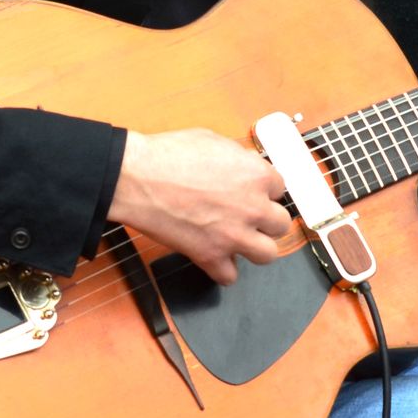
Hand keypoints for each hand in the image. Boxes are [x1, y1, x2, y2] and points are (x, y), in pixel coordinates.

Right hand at [108, 128, 288, 285]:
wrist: (137, 178)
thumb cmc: (169, 155)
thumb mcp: (214, 141)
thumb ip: (239, 159)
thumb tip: (246, 166)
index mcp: (257, 176)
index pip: (280, 188)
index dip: (264, 190)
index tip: (252, 192)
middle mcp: (253, 208)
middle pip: (280, 224)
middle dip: (265, 219)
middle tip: (248, 216)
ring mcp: (234, 235)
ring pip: (268, 254)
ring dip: (255, 247)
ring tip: (239, 239)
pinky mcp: (210, 256)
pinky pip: (230, 276)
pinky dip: (222, 269)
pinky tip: (214, 257)